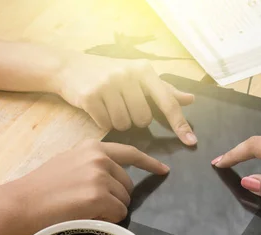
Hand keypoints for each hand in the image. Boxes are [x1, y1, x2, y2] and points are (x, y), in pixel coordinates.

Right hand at [9, 141, 168, 226]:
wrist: (22, 202)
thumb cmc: (41, 187)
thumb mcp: (69, 162)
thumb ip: (92, 163)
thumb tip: (113, 176)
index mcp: (93, 147)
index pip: (130, 152)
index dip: (149, 163)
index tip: (163, 170)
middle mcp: (99, 158)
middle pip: (128, 184)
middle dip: (117, 197)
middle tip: (92, 205)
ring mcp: (99, 176)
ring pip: (124, 201)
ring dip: (110, 210)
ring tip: (84, 209)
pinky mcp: (98, 196)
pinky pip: (118, 213)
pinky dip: (108, 219)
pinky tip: (87, 216)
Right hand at [53, 52, 195, 144]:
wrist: (69, 67)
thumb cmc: (109, 73)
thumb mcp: (137, 76)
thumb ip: (163, 90)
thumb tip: (190, 99)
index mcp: (143, 70)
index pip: (167, 102)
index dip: (179, 124)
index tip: (191, 142)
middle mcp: (127, 74)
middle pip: (143, 119)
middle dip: (134, 119)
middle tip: (123, 106)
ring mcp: (108, 84)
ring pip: (125, 124)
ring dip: (118, 122)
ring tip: (109, 106)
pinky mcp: (90, 96)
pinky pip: (106, 124)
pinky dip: (104, 122)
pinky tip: (98, 109)